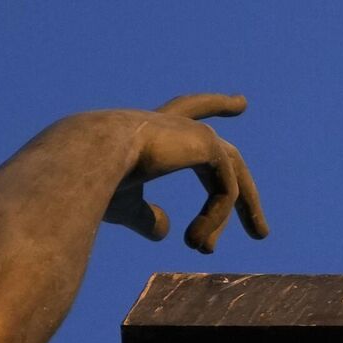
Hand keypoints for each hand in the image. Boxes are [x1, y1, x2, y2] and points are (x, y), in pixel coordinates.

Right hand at [102, 93, 269, 252]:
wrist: (83, 162)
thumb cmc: (91, 182)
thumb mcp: (122, 205)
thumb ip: (143, 216)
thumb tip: (166, 232)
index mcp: (148, 130)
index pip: (185, 113)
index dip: (213, 107)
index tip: (243, 102)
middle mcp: (172, 124)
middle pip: (220, 146)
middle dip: (246, 177)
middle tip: (259, 196)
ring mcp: (191, 131)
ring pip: (230, 172)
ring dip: (244, 206)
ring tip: (243, 240)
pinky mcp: (205, 143)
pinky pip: (224, 189)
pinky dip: (215, 217)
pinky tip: (195, 240)